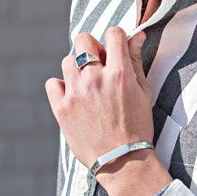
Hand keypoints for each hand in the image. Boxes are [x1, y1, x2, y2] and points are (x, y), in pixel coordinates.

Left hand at [44, 27, 153, 173]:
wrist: (122, 161)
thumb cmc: (138, 126)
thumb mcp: (144, 91)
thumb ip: (136, 61)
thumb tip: (136, 36)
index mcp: (120, 73)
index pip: (113, 34)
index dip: (115, 38)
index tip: (115, 49)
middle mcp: (95, 78)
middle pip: (83, 40)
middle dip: (91, 47)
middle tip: (98, 64)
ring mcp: (76, 93)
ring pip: (67, 60)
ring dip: (77, 68)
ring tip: (87, 85)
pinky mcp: (61, 108)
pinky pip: (53, 83)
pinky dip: (61, 86)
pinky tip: (74, 97)